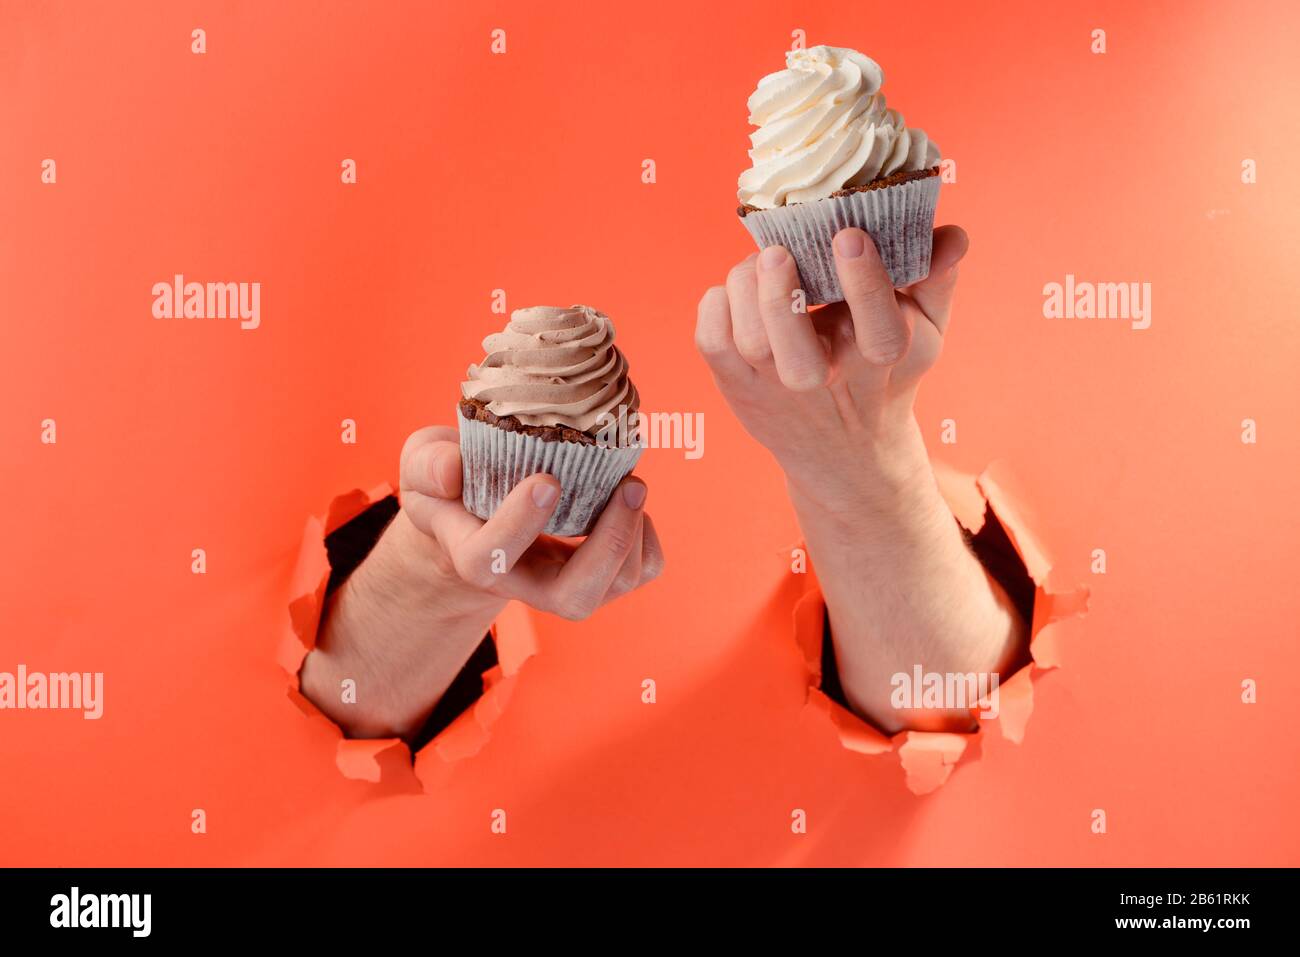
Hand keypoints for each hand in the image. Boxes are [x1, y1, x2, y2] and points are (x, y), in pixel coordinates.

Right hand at [300, 425, 662, 740]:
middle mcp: (524, 583)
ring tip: (630, 484)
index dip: (520, 522)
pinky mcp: (601, 577)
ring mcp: (566, 585)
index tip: (546, 479)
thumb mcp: (422, 465)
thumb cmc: (450, 486)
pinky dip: (647, 538)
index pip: (491, 556)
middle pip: (574, 598)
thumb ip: (428, 465)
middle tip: (628, 486)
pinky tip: (628, 502)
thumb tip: (453, 469)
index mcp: (474, 557)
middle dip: (609, 546)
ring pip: (617, 585)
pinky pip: (641, 571)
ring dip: (634, 534)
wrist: (474, 513)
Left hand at [695, 226, 968, 508]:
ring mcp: (775, 387)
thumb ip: (937, 279)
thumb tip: (953, 237)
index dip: (864, 284)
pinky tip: (736, 290)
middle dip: (782, 297)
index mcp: (881, 360)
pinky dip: (715, 306)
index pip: (880, 331)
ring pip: (749, 342)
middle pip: (796, 354)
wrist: (845, 450)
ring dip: (746, 289)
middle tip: (778, 253)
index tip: (850, 236)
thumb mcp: (924, 331)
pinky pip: (712, 343)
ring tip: (760, 263)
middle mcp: (825, 380)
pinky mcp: (738, 386)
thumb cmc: (885, 371)